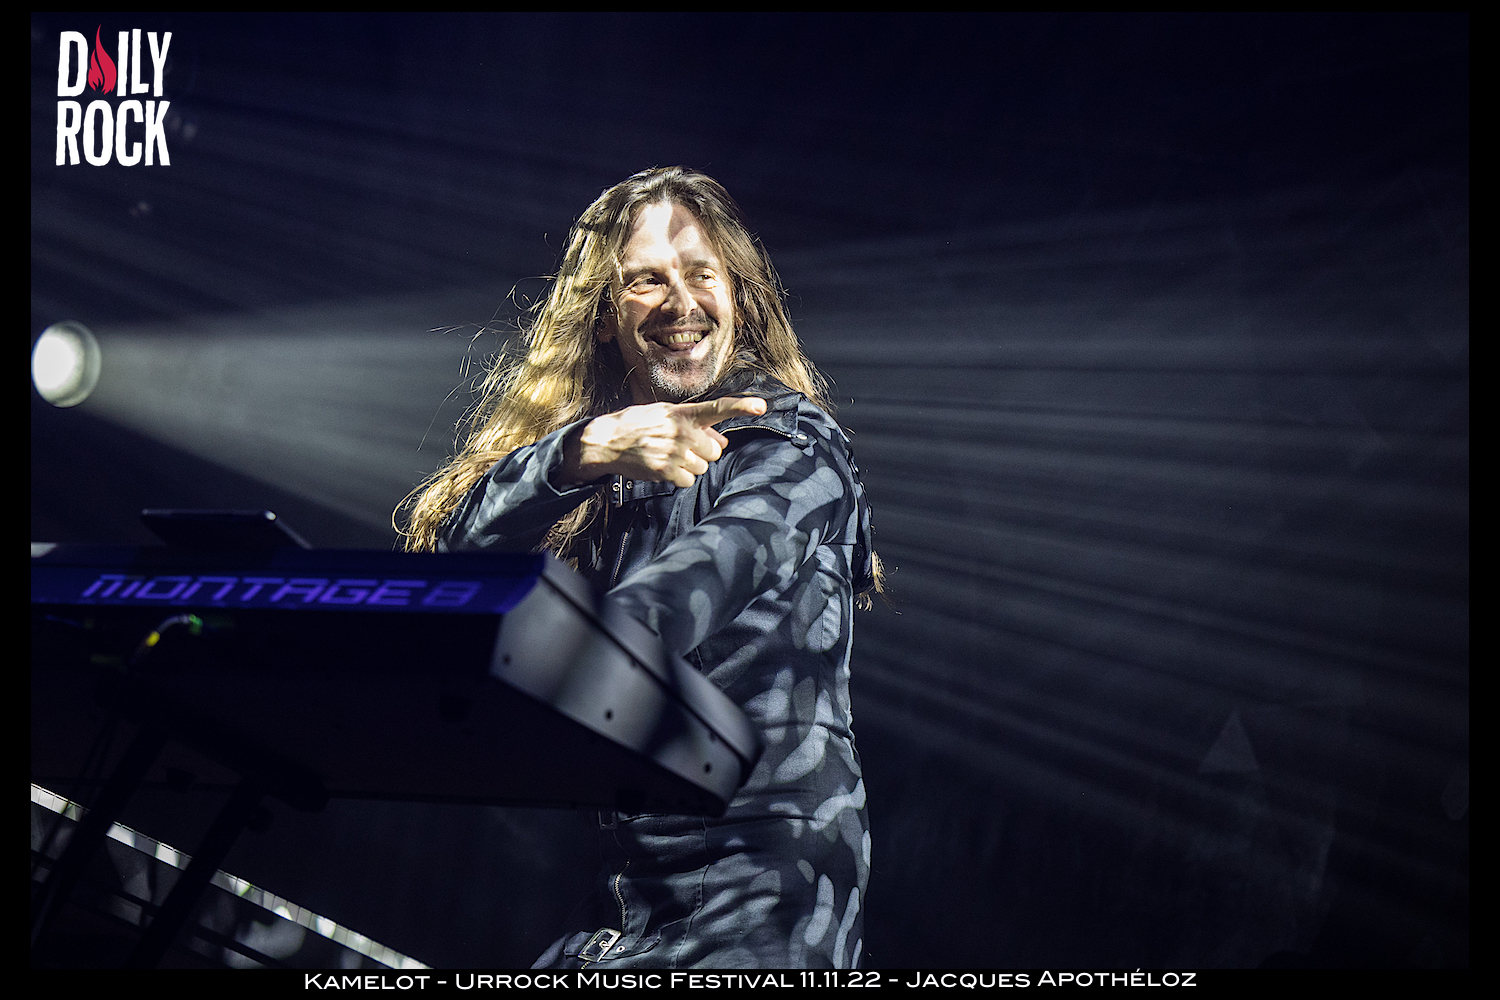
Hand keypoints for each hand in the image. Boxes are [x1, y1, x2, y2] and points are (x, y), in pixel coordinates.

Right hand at [561, 396, 767, 488]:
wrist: (606, 441)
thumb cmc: (639, 425)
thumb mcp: (665, 416)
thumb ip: (696, 426)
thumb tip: (722, 440)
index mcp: (682, 413)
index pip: (718, 408)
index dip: (742, 406)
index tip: (763, 406)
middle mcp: (681, 432)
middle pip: (715, 451)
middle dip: (703, 451)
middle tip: (681, 446)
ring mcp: (674, 452)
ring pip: (703, 467)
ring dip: (690, 465)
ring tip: (668, 455)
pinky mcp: (665, 471)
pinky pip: (689, 480)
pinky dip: (679, 477)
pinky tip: (663, 466)